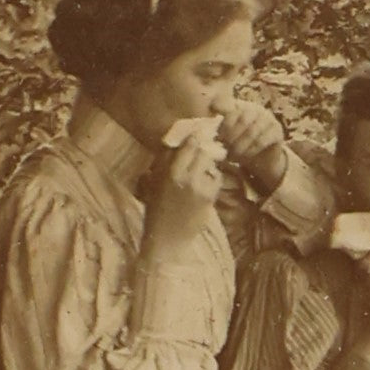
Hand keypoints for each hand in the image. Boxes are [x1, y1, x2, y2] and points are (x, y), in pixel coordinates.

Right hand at [143, 135, 226, 253]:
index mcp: (163, 169)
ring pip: (208, 161)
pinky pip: (216, 177)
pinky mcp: (208, 195)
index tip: (197, 130)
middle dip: (203, 144)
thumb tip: (174, 143)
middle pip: (196, 147)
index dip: (190, 134)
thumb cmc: (158, 212)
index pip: (179, 142)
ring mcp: (195, 183)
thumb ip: (163, 164)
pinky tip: (206, 188)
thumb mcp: (153, 184)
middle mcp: (179, 173)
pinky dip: (213, 179)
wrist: (167, 239)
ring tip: (203, 172)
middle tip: (207, 142)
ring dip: (208, 163)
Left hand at [213, 99, 286, 191]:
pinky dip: (251, 150)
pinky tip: (245, 157)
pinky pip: (262, 140)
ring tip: (232, 155)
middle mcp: (256, 109)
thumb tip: (208, 129)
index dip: (224, 121)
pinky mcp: (277, 131)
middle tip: (225, 148)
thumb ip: (220, 129)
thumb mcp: (227, 136)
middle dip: (231, 135)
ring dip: (240, 145)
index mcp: (241, 105)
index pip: (231, 106)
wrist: (263, 160)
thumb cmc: (241, 145)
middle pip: (242, 118)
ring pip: (252, 131)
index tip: (217, 136)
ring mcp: (268, 119)